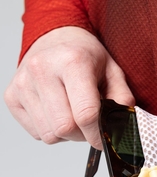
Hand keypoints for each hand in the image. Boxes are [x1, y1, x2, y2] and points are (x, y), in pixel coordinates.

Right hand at [4, 26, 134, 148]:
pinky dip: (51, 129)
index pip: (85, 113)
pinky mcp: (11, 96)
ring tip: (73, 113)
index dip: (97, 134)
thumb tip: (124, 127)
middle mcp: (42, 70)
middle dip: (82, 134)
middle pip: (64, 128)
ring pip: (49, 135)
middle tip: (90, 123)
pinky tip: (58, 111)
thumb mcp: (113, 71)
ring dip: (66, 133)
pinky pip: (36, 132)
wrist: (56, 37)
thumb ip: (122, 98)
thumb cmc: (86, 56)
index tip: (104, 139)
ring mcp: (23, 83)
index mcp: (72, 62)